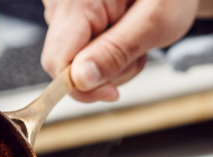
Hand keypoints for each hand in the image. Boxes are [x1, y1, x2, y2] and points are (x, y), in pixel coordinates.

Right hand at [40, 0, 199, 101]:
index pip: (57, 60)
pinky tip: (122, 33)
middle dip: (103, 71)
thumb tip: (80, 81)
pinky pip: (78, 51)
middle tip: (137, 50)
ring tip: (133, 36)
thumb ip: (116, 52)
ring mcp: (62, 8)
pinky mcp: (69, 14)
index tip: (113, 93)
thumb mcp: (155, 21)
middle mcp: (61, 1)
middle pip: (64, 64)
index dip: (82, 87)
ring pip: (72, 61)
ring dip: (107, 62)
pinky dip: (103, 52)